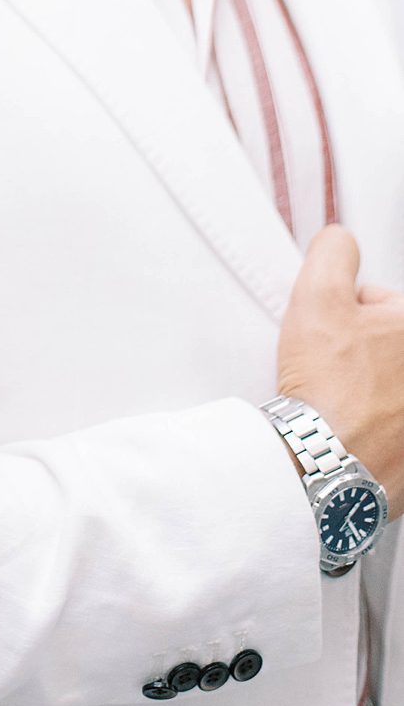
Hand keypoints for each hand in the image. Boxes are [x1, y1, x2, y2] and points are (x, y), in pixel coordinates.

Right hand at [276, 225, 403, 509]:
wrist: (328, 463)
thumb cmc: (329, 389)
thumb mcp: (318, 296)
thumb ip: (333, 253)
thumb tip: (340, 242)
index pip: (380, 302)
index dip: (345, 311)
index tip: (332, 335)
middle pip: (384, 343)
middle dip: (358, 349)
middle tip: (331, 367)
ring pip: (384, 383)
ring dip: (363, 386)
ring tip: (336, 399)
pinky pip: (386, 423)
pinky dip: (370, 422)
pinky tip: (348, 425)